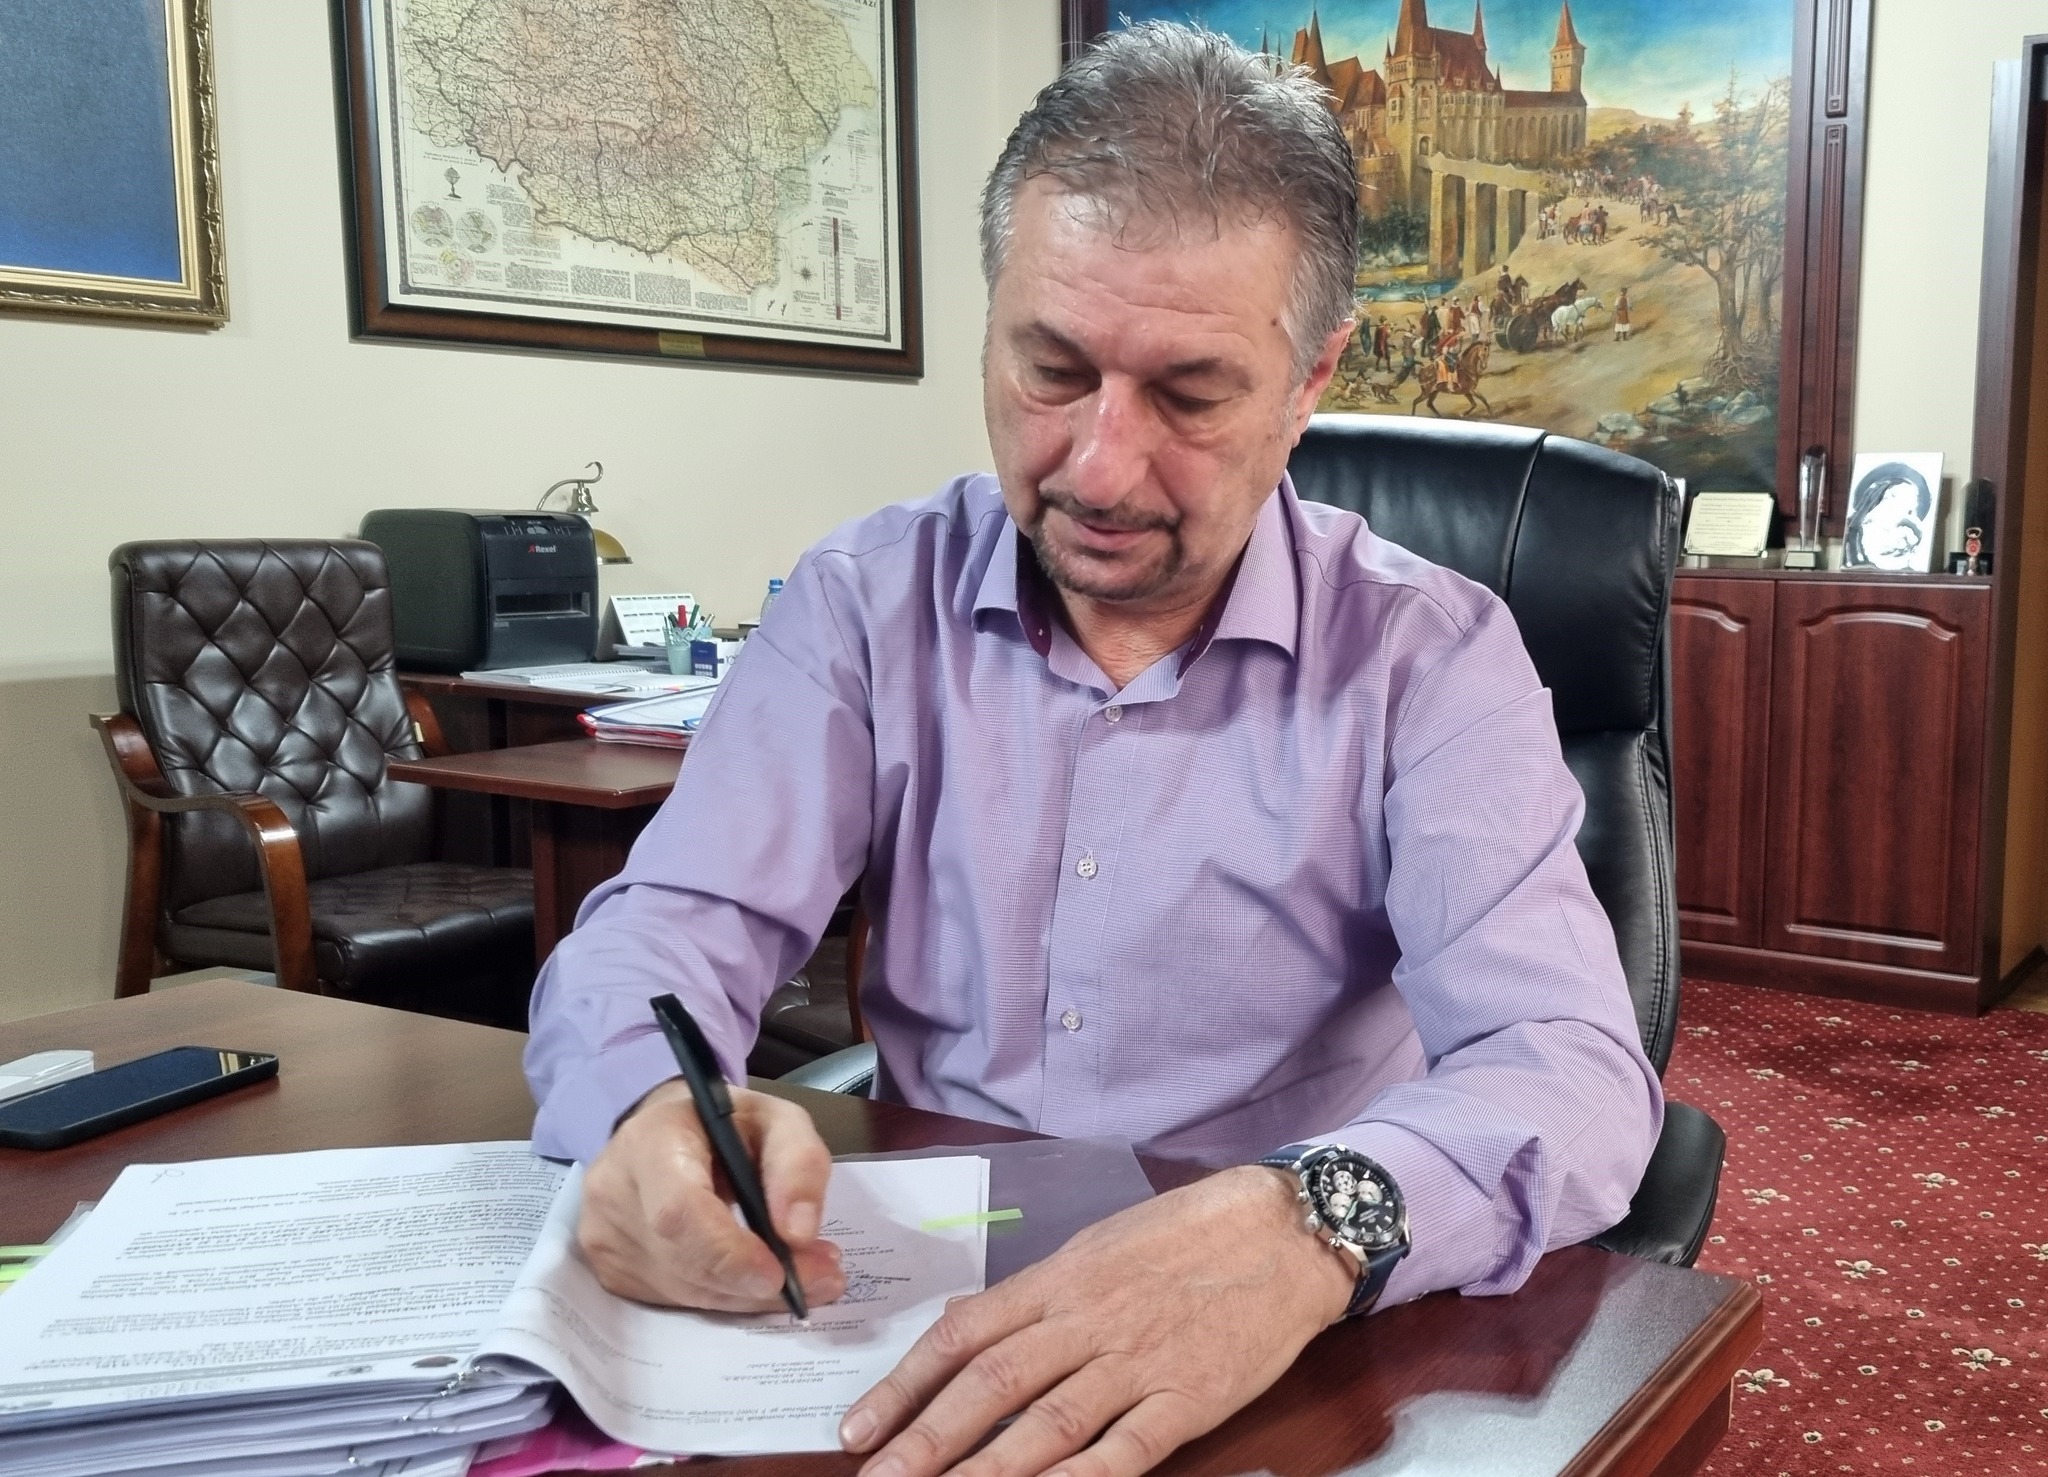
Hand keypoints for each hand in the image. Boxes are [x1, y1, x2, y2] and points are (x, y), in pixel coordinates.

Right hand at [576, 1078, 846, 1311]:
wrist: (665, 1132)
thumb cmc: (724, 1124)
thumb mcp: (777, 1119)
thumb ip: (799, 1164)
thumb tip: (800, 1233)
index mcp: (650, 1141)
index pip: (678, 1211)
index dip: (728, 1252)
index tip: (779, 1274)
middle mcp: (613, 1191)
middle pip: (684, 1260)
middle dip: (755, 1281)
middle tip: (821, 1279)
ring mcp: (603, 1236)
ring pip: (683, 1291)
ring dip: (747, 1296)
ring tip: (802, 1278)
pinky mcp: (609, 1269)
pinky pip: (674, 1301)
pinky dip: (723, 1298)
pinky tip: (754, 1280)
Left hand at [838, 1166, 1354, 1476]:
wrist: (1281, 1230)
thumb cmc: (1186, 1236)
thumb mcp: (1096, 1248)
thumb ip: (1038, 1296)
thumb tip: (972, 1331)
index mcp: (1058, 1279)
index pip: (962, 1334)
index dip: (905, 1384)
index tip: (860, 1427)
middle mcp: (1086, 1319)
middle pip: (991, 1385)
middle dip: (925, 1440)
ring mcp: (1137, 1360)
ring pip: (1047, 1424)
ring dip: (987, 1471)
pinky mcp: (1189, 1396)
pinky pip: (1125, 1448)